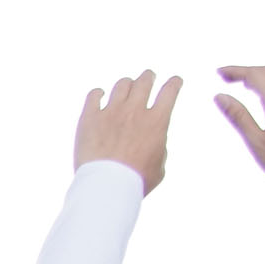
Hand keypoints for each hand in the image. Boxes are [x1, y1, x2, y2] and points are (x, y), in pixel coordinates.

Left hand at [72, 71, 181, 192]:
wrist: (106, 185)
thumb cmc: (136, 181)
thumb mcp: (160, 166)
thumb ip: (159, 147)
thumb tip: (154, 140)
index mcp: (157, 121)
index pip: (170, 91)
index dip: (174, 83)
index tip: (175, 81)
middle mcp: (135, 111)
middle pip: (144, 81)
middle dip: (149, 77)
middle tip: (149, 77)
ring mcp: (111, 112)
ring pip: (122, 85)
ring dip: (127, 84)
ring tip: (126, 87)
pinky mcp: (89, 118)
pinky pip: (94, 95)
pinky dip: (98, 93)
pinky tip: (100, 95)